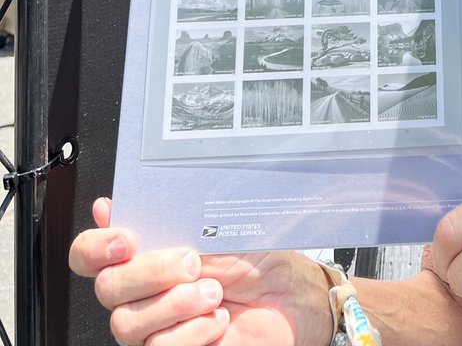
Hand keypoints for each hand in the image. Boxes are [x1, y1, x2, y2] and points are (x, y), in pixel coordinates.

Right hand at [68, 198, 332, 345]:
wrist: (295, 299)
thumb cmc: (259, 259)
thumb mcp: (217, 230)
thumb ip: (167, 220)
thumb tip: (113, 205)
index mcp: (147, 252)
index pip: (90, 254)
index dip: (95, 247)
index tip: (127, 240)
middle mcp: (143, 291)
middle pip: (108, 289)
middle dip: (151, 272)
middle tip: (193, 263)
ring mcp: (155, 326)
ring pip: (127, 324)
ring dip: (176, 304)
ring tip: (214, 293)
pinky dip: (192, 333)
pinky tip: (217, 321)